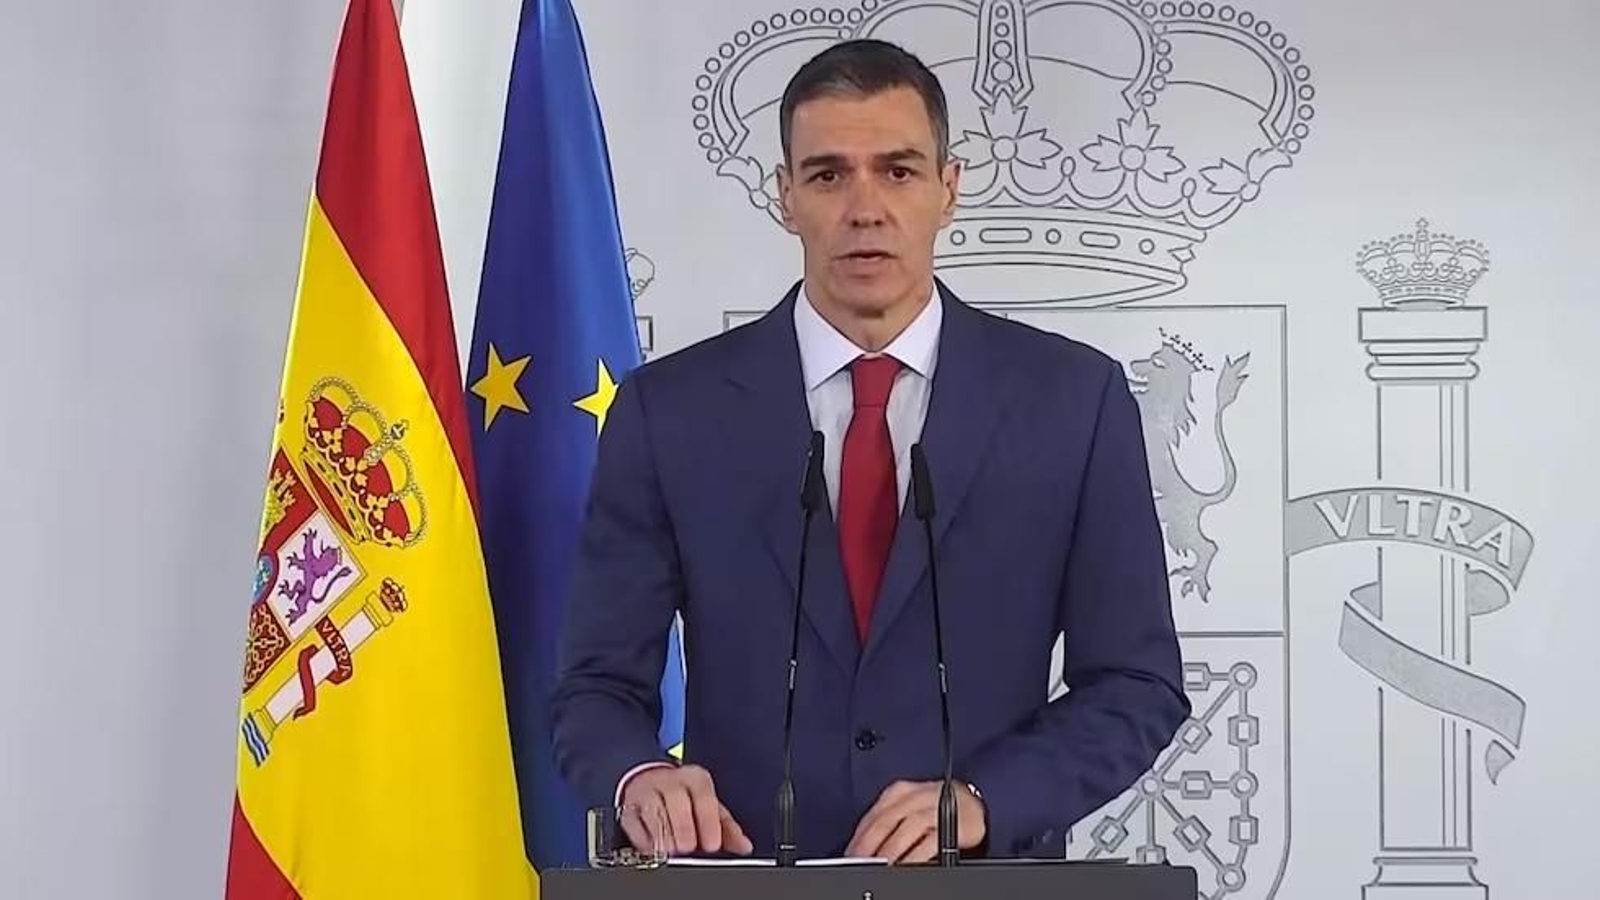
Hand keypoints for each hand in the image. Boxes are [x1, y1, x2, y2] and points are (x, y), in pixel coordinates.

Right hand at [620, 764, 753, 856]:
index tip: (711, 845)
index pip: (703, 797)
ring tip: (671, 851)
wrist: (649, 780)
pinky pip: (633, 822)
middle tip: (688, 848)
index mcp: (695, 778)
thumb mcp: (710, 806)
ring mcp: (647, 792)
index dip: (708, 824)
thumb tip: (743, 846)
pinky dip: (643, 838)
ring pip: (653, 811)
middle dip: (683, 828)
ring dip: (663, 835)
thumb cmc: (685, 797)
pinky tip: (653, 848)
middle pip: (676, 801)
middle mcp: (670, 781)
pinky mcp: (628, 806)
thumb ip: (727, 828)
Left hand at [845, 779, 985, 863]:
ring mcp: (934, 808)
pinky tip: (906, 865)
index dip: (859, 836)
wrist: (977, 805)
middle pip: (885, 820)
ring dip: (890, 850)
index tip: (850, 853)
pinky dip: (915, 855)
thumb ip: (889, 821)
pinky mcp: (951, 824)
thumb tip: (864, 844)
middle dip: (869, 844)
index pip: (873, 814)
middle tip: (860, 862)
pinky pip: (929, 841)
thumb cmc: (939, 808)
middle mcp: (915, 796)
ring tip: (880, 865)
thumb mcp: (909, 807)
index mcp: (900, 791)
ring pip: (905, 828)